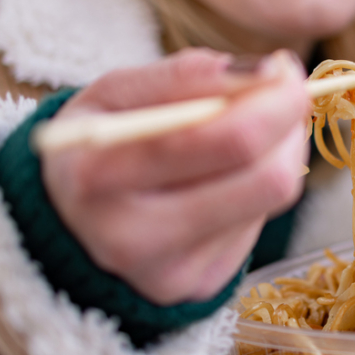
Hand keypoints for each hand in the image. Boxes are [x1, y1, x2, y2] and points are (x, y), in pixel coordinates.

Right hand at [41, 48, 309, 305]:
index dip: (270, 101)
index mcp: (98, 176)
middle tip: (287, 91)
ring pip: (272, 199)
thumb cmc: (97, 142)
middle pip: (264, 180)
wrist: (64, 222)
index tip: (283, 67)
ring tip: (259, 126)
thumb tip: (267, 70)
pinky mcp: (198, 287)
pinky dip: (256, 186)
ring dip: (282, 150)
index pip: (218, 140)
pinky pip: (257, 225)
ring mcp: (169, 274)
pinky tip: (228, 175)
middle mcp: (131, 239)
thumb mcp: (114, 94)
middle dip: (290, 124)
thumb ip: (183, 76)